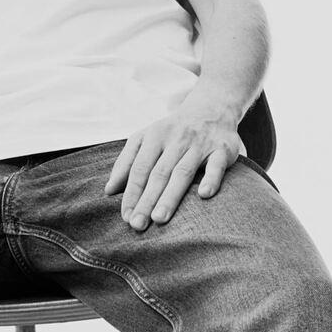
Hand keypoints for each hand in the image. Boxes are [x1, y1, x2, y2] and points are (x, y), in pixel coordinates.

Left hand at [103, 92, 245, 228]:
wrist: (211, 107)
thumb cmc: (173, 131)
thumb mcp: (146, 138)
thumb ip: (126, 162)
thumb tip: (109, 190)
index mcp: (154, 136)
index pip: (140, 169)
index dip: (132, 193)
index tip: (126, 216)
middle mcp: (176, 139)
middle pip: (159, 173)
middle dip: (147, 200)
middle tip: (138, 225)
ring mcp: (200, 144)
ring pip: (183, 172)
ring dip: (170, 196)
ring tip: (159, 218)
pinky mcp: (223, 149)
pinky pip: (217, 165)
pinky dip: (211, 178)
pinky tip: (204, 195)